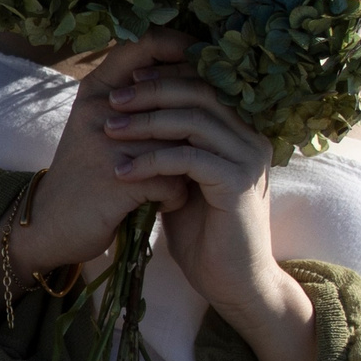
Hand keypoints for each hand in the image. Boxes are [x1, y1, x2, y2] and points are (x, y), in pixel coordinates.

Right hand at [2, 32, 198, 283]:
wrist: (49, 226)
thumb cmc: (87, 173)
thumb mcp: (100, 124)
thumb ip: (137, 98)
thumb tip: (198, 74)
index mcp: (97, 88)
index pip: (147, 43)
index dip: (184, 48)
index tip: (211, 67)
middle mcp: (101, 108)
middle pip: (176, 99)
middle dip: (194, 128)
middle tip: (201, 147)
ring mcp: (108, 143)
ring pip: (180, 144)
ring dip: (186, 168)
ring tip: (176, 181)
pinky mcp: (117, 181)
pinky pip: (173, 182)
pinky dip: (174, 197)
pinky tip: (163, 203)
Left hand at [98, 42, 317, 360]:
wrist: (233, 283)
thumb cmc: (205, 236)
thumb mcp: (182, 181)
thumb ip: (172, 148)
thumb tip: (135, 116)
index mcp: (241, 132)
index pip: (205, 84)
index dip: (166, 76)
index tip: (126, 81)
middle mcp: (251, 138)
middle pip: (201, 92)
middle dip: (152, 90)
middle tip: (113, 100)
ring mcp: (248, 159)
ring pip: (193, 120)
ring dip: (146, 121)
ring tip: (109, 129)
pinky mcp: (237, 183)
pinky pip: (188, 158)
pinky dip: (151, 160)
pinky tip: (122, 171)